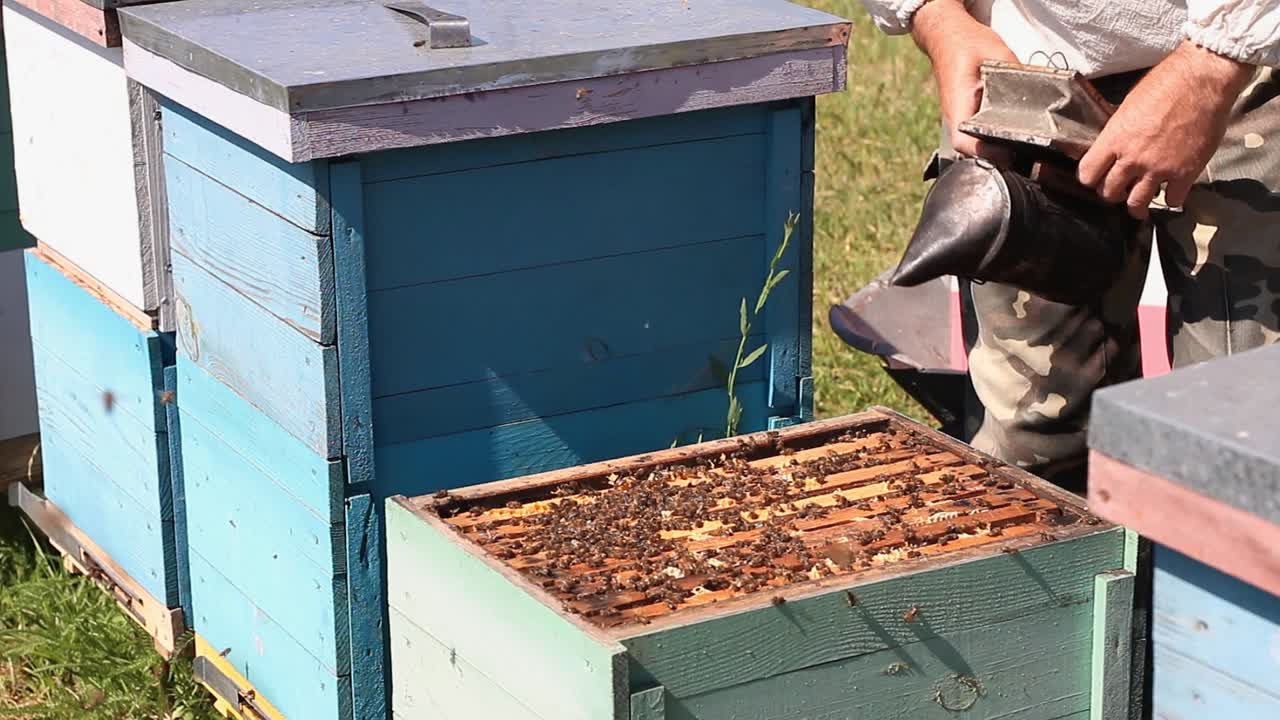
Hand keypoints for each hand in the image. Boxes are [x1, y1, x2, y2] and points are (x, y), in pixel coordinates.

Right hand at [911, 0, 1018, 160]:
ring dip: (997, 153)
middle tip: (1029, 159)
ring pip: (975, 148)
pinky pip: (978, 137)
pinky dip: (995, 142)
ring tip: (1027, 155)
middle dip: (998, 158)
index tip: (1010, 154)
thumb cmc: (967, 44)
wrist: (948, 38)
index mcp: (958, 104)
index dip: (986, 154)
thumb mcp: (997, 52)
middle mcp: (956, 117)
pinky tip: (1017, 140)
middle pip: (972, 152)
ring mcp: (960, 120)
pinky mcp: (967, 118)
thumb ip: (1015, 75)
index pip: (964, 141)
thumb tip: (1038, 91)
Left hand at [1078, 42, 1254, 218]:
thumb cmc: (1167, 83)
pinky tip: (1171, 193)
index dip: (1089, 178)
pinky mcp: (1185, 173)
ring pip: (1137, 203)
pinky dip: (1171, 199)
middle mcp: (1133, 158)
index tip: (1095, 178)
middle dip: (1112, 193)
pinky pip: (1172, 200)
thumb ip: (1118, 130)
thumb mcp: (1129, 104)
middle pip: (1109, 193)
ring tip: (1139, 203)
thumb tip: (1111, 143)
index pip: (1087, 174)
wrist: (1204, 80)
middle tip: (1119, 190)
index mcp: (1115, 138)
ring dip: (1136, 205)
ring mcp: (1159, 168)